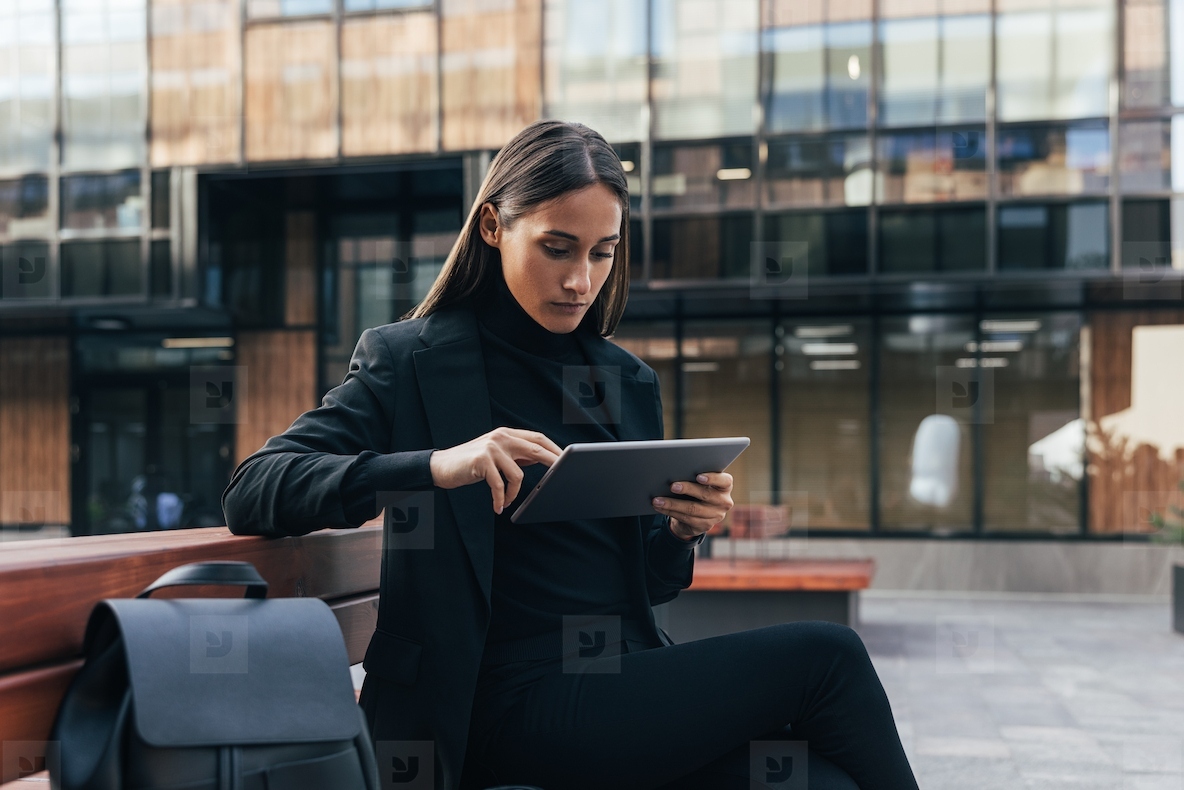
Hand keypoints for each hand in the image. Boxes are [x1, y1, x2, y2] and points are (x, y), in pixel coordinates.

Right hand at [429, 427, 562, 513]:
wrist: (441, 466)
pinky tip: (498, 506)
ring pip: (517, 474)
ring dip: (514, 493)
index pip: (537, 438)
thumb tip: (541, 459)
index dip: (553, 448)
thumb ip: (517, 455)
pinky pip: (499, 485)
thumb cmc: (471, 463)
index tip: (565, 459)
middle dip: (551, 463)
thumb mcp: (496, 455)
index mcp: (506, 434)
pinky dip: (501, 499)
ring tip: (507, 501)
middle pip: (535, 450)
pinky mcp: (481, 461)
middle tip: (561, 476)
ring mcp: (491, 448)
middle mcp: (501, 437)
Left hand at [652, 471, 733, 540]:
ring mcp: (716, 516)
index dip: (712, 478)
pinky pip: (685, 518)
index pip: (724, 481)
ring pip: (692, 509)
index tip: (699, 476)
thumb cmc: (698, 489)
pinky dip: (670, 512)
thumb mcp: (701, 482)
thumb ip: (695, 476)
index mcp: (725, 486)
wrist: (698, 513)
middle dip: (687, 489)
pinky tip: (660, 507)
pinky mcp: (705, 526)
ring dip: (672, 504)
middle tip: (672, 486)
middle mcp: (724, 501)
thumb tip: (676, 470)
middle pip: (705, 494)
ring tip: (658, 500)